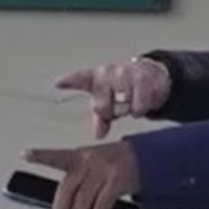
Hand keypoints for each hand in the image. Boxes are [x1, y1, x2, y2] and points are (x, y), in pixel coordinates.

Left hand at [23, 142, 140, 208]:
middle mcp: (89, 161)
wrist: (144, 158)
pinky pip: (102, 206)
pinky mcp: (117, 182)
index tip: (24, 155)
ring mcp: (104, 170)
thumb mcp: (93, 164)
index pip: (56, 156)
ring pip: (83, 200)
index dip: (40, 155)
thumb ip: (78, 180)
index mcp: (79, 156)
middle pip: (68, 188)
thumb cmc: (113, 166)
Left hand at [54, 57, 171, 138]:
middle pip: (102, 106)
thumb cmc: (123, 88)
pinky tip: (143, 100)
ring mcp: (125, 74)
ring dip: (129, 109)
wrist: (151, 76)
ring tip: (132, 100)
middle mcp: (109, 73)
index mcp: (96, 77)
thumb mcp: (109, 101)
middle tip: (118, 105)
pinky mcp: (141, 80)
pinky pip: (138, 107)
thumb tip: (99, 135)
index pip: (80, 78)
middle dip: (111, 111)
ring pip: (122, 108)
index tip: (58, 83)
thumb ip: (101, 118)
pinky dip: (141, 109)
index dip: (69, 81)